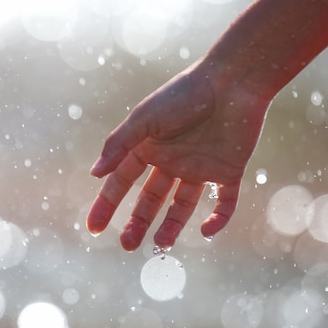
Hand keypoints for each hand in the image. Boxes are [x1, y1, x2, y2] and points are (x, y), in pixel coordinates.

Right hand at [86, 61, 269, 250]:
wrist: (232, 82)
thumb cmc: (185, 95)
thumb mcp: (146, 118)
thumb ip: (120, 145)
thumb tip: (95, 174)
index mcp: (149, 146)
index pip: (122, 181)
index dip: (107, 204)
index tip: (95, 228)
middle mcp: (172, 160)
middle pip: (151, 198)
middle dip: (138, 222)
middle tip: (128, 245)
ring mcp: (200, 167)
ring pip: (183, 205)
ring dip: (172, 226)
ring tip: (161, 245)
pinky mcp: (228, 170)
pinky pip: (224, 202)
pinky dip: (218, 218)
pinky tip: (206, 231)